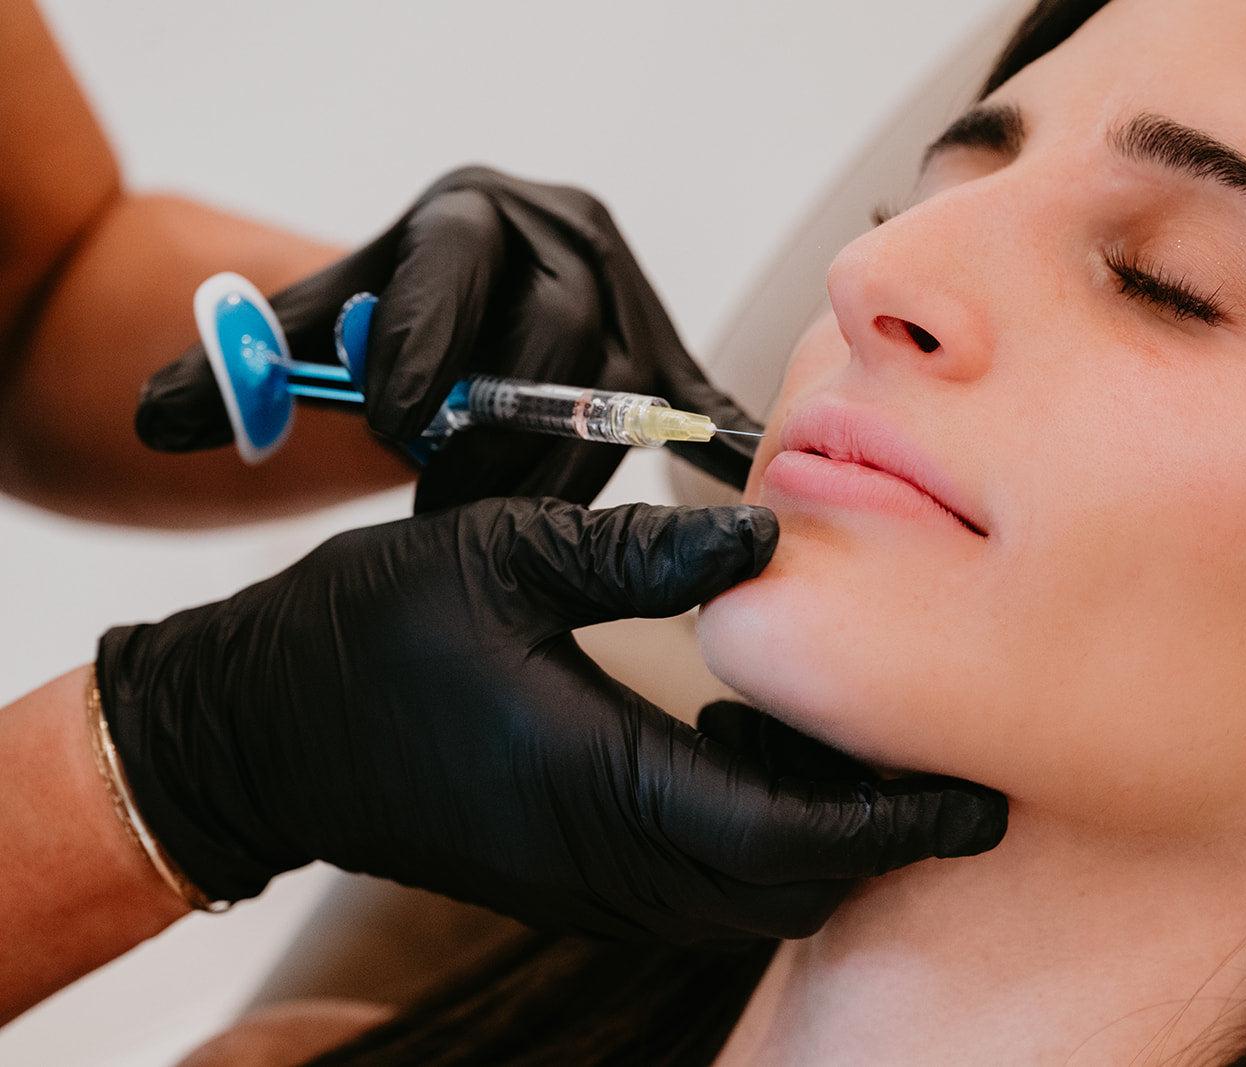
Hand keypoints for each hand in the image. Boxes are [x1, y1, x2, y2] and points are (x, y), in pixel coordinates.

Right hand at [95, 498, 1005, 940]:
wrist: (258, 733)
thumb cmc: (365, 638)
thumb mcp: (503, 558)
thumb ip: (645, 553)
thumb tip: (768, 534)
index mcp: (606, 784)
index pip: (798, 834)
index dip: (901, 819)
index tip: (980, 792)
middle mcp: (610, 861)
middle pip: (795, 884)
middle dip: (880, 830)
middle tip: (930, 740)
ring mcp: (590, 886)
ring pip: (754, 896)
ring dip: (819, 832)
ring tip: (834, 725)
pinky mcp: (573, 881)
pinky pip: (702, 887)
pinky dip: (759, 836)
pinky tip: (742, 739)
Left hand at [136, 166, 761, 511]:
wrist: (473, 284)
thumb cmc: (393, 308)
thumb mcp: (318, 322)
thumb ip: (243, 366)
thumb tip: (154, 420)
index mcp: (475, 212)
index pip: (456, 267)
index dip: (423, 344)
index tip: (387, 420)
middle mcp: (568, 241)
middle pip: (556, 338)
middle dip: (496, 432)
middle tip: (440, 503)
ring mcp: (631, 298)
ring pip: (615, 396)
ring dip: (553, 474)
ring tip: (495, 531)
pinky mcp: (669, 355)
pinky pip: (693, 407)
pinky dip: (706, 450)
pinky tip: (724, 490)